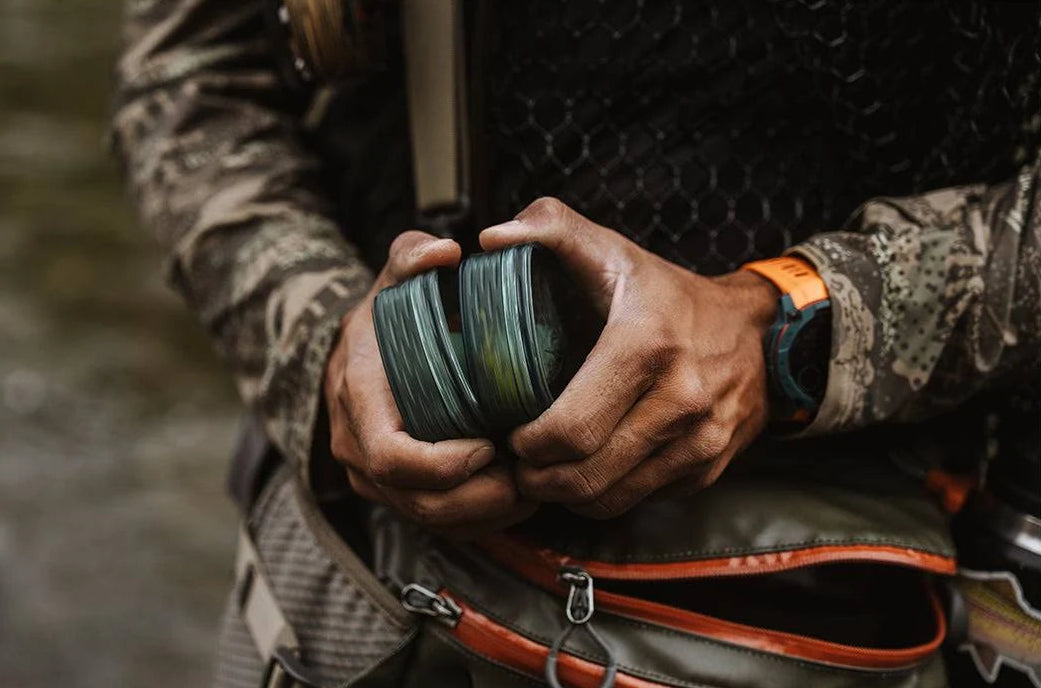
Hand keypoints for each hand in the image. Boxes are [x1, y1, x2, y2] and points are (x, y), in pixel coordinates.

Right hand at [324, 231, 536, 537]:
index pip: (391, 456)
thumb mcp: (397, 275)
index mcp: (356, 397)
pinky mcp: (395, 492)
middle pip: (416, 500)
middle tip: (529, 481)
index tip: (492, 445)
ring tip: (534, 491)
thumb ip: (414, 255)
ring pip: (430, 519)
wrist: (363, 348)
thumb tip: (445, 252)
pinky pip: (437, 522)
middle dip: (477, 500)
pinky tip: (519, 500)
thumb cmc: (390, 311)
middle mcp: (356, 446)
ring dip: (486, 514)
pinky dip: (480, 519)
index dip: (444, 465)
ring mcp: (372, 476)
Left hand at [480, 198, 778, 518]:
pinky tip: (589, 468)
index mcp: (645, 345)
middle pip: (585, 475)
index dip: (526, 444)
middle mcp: (681, 399)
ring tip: (545, 470)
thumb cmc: (666, 292)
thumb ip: (550, 227)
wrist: (757, 329)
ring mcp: (701, 440)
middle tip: (518, 462)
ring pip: (611, 498)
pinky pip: (642, 500)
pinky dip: (606, 494)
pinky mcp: (709, 467)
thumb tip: (492, 238)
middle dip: (537, 478)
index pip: (570, 429)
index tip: (510, 432)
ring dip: (566, 494)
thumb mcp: (612, 249)